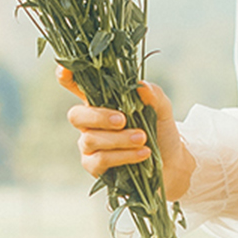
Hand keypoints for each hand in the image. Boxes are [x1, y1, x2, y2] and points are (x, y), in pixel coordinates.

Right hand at [60, 69, 195, 201]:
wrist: (172, 163)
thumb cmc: (161, 131)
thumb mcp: (162, 109)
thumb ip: (153, 94)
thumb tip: (141, 86)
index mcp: (102, 101)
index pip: (77, 86)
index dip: (67, 77)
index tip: (64, 71)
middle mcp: (91, 123)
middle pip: (76, 116)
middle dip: (98, 116)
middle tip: (123, 120)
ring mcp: (90, 145)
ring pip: (90, 139)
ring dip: (119, 139)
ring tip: (142, 138)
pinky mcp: (95, 167)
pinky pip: (100, 160)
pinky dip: (123, 156)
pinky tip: (142, 153)